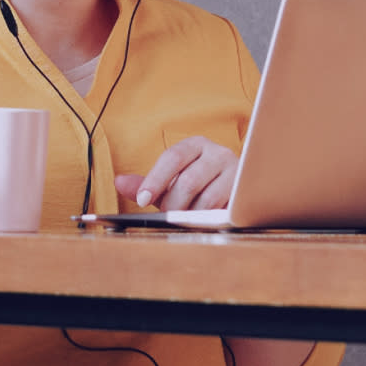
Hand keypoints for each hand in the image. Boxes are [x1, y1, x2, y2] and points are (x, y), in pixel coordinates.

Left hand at [114, 136, 237, 210]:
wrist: (236, 190)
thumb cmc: (198, 186)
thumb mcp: (170, 183)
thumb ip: (146, 184)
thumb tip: (119, 183)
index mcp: (195, 145)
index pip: (172, 157)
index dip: (155, 180)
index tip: (142, 200)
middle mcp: (217, 152)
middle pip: (188, 181)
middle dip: (173, 204)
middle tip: (169, 214)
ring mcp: (236, 171)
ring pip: (207, 199)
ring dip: (191, 214)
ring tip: (187, 217)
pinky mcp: (246, 192)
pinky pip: (224, 210)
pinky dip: (209, 219)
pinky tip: (203, 220)